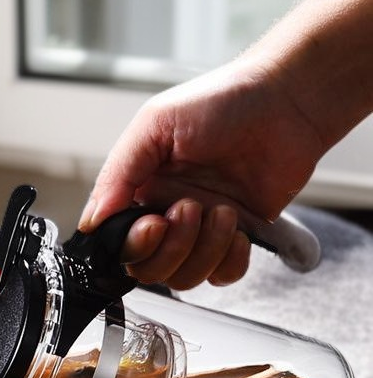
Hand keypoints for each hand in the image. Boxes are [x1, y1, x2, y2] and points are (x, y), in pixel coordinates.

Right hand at [79, 58, 324, 288]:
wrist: (285, 101)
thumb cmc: (223, 100)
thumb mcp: (156, 124)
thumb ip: (119, 173)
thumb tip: (92, 219)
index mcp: (141, 189)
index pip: (119, 242)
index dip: (134, 244)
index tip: (153, 223)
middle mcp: (167, 213)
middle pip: (150, 269)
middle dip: (173, 247)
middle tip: (191, 208)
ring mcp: (202, 230)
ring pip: (186, 277)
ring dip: (205, 250)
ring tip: (224, 210)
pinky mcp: (236, 238)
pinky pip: (222, 276)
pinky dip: (229, 261)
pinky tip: (239, 230)